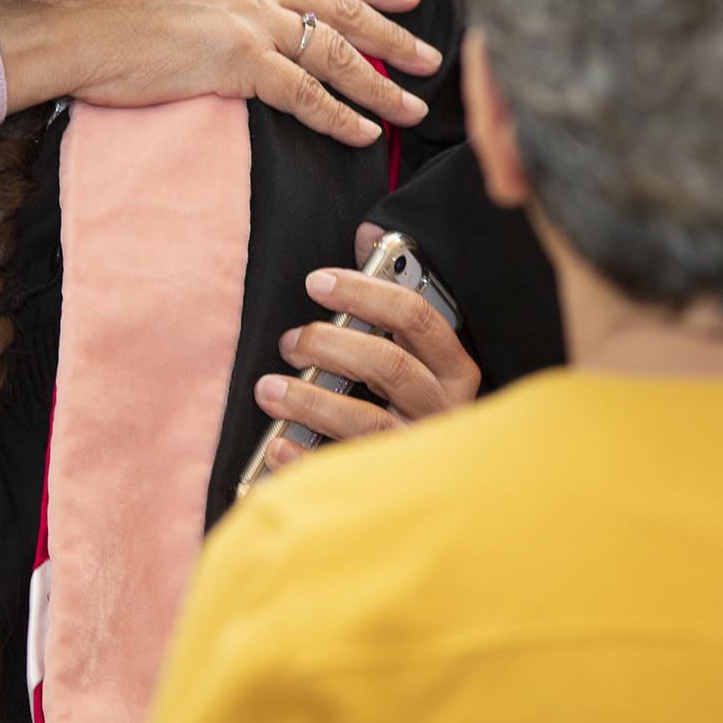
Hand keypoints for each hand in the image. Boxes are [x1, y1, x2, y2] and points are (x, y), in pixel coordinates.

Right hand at [0, 0, 441, 145]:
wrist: (63, 19)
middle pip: (340, 4)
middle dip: (392, 31)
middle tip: (429, 54)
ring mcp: (247, 16)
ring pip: (334, 51)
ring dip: (380, 82)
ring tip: (411, 105)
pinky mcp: (236, 60)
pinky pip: (304, 92)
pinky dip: (339, 114)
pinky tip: (364, 132)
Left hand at [251, 223, 480, 472]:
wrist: (448, 487)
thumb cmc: (415, 399)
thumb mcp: (413, 348)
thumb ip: (389, 292)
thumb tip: (369, 233)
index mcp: (454, 369)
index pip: (416, 317)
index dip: (364, 293)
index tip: (317, 282)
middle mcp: (444, 409)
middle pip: (388, 366)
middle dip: (329, 346)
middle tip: (290, 340)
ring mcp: (419, 451)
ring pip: (364, 420)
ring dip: (309, 400)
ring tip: (268, 389)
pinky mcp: (395, 490)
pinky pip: (344, 472)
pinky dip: (306, 458)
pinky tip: (279, 445)